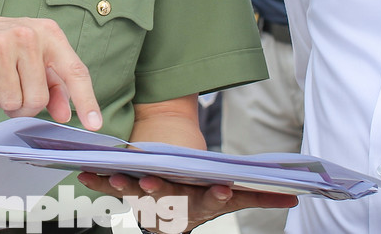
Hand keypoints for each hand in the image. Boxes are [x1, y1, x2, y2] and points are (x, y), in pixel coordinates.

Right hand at [0, 7, 101, 129]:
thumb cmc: (0, 44)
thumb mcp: (33, 56)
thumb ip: (53, 85)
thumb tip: (65, 114)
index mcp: (49, 33)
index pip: (74, 72)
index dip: (86, 101)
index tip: (95, 125)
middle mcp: (27, 35)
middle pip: (38, 99)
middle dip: (24, 105)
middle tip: (13, 87)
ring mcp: (0, 44)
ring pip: (11, 103)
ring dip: (2, 101)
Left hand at [76, 172, 295, 232]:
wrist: (171, 202)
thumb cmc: (202, 193)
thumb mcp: (232, 196)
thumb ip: (259, 196)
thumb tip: (296, 197)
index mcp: (200, 206)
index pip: (211, 202)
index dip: (215, 196)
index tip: (221, 187)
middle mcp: (172, 207)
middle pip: (168, 201)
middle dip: (161, 193)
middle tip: (153, 184)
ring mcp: (146, 200)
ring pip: (136, 195)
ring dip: (127, 187)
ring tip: (121, 177)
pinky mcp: (125, 189)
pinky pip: (109, 187)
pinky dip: (96, 180)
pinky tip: (84, 172)